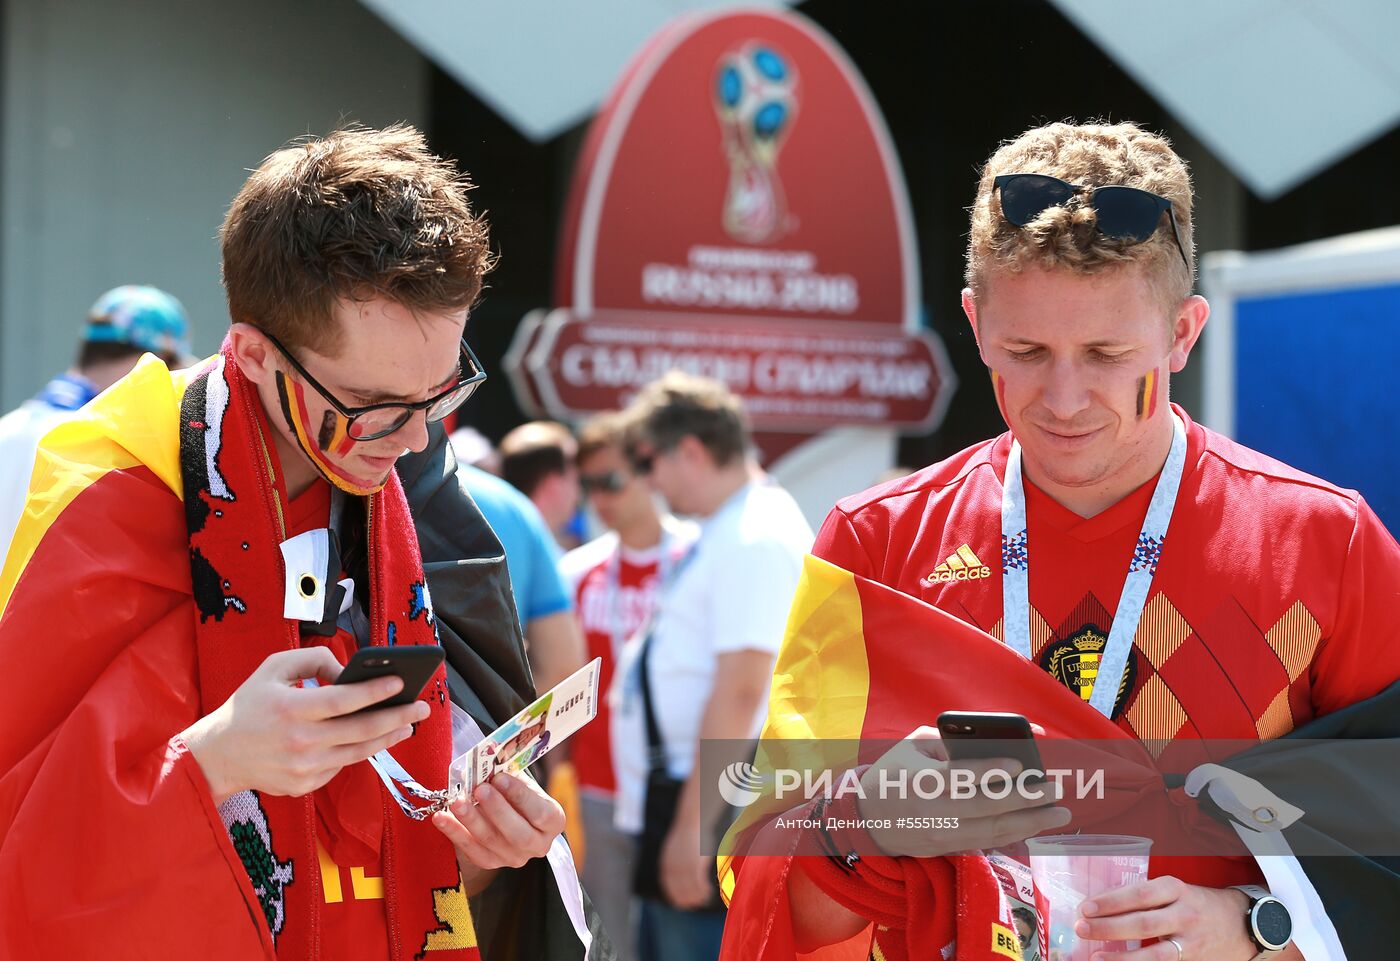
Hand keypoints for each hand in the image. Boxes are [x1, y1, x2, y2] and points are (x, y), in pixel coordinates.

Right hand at [183, 647, 427, 804]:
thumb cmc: (249, 706)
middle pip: (361, 730)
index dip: (375, 692)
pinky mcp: (304, 786)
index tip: (401, 683)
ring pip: (359, 752)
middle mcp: (299, 742)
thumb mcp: (273, 668)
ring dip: (389, 737)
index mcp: (290, 709)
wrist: (217, 756)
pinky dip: (358, 751)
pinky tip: (373, 739)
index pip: (343, 700)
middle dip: (398, 717)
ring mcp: (303, 768)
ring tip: (408, 724)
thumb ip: (313, 660)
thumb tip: (348, 672)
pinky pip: (341, 765)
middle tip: (422, 707)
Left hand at [433, 771, 564, 893]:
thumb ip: (507, 774)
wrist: (511, 814)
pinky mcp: (492, 863)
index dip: (520, 796)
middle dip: (497, 810)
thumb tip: (484, 764)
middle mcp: (538, 844)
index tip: (500, 778)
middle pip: (518, 834)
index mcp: (553, 821)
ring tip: (457, 802)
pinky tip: (441, 818)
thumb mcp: (520, 781)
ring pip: (492, 842)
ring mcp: (515, 858)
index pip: (540, 813)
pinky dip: (455, 833)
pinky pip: (472, 851)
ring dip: (472, 820)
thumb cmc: (517, 792)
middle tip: (480, 789)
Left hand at [659, 809, 714, 908]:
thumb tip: (680, 879)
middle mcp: (673, 869)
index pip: (669, 888)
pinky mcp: (696, 865)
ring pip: (691, 890)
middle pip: (680, 892)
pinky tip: (709, 891)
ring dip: (698, 897)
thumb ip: (675, 867)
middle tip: (696, 903)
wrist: (691, 821)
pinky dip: (704, 890)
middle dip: (688, 900)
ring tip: (705, 897)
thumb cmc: (686, 836)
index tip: (683, 904)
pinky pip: (700, 884)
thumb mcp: (675, 852)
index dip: (677, 898)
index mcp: (666, 866)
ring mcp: (684, 867)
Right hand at [857, 725, 1069, 855]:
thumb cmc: (896, 771)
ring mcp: (942, 834)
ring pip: (993, 831)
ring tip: (1059, 814)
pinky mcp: (948, 848)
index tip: (1020, 764)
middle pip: (985, 807)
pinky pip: (987, 844)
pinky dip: (1015, 836)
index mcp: (920, 779)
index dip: (990, 770)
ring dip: (1030, 823)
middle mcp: (933, 811)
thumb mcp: (914, 745)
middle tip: (1054, 790)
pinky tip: (1036, 827)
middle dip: (1025, 799)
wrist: (868, 817)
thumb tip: (995, 736)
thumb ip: (951, 738)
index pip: (959, 776)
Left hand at [1076, 876, 1254, 960]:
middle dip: (1109, 927)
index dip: (1111, 901)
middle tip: (1082, 928)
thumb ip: (1146, 897)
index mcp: (1176, 889)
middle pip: (1143, 923)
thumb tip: (1103, 906)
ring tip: (1096, 958)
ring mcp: (1191, 943)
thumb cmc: (1199, 904)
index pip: (1139, 894)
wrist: (1244, 924)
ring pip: (1154, 954)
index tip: (1086, 907)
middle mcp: (1185, 915)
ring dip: (1122, 957)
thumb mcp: (1176, 891)